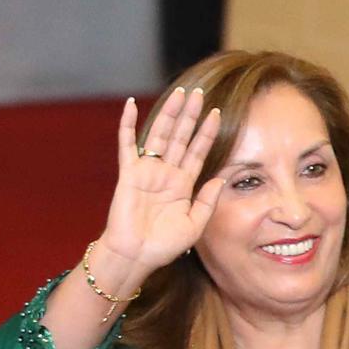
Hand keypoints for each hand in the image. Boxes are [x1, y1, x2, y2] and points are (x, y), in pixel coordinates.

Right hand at [94, 89, 226, 293]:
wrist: (137, 255)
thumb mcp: (195, 224)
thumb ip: (207, 201)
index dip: (206, 133)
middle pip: (181, 137)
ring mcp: (147, 170)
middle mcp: (166, 173)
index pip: (198, 152)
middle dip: (190, 115)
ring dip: (169, 113)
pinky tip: (131, 105)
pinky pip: (127, 144)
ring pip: (160, 135)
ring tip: (178, 93)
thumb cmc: (164, 245)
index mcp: (183, 184)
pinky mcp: (129, 173)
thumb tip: (220, 178)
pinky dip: (128, 124)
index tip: (217, 114)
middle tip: (198, 92)